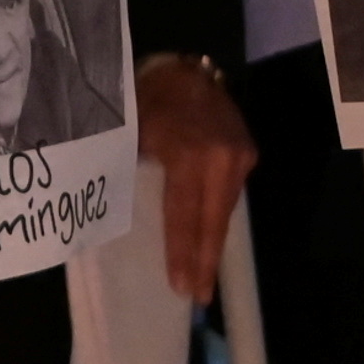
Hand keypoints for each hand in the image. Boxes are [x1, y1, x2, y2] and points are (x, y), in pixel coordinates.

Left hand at [139, 56, 255, 308]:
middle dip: (205, 261)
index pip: (184, 214)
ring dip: (212, 244)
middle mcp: (222, 158)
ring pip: (224, 211)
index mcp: (190, 153)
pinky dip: (216, 218)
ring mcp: (239, 155)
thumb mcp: (130, 134)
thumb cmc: (147, 97)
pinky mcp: (247, 152)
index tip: (181, 286)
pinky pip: (229, 195)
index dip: (182, 252)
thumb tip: (116, 222)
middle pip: (212, 220)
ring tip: (203, 277)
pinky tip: (208, 241)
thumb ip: (129, 175)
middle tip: (199, 298)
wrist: (186, 65)